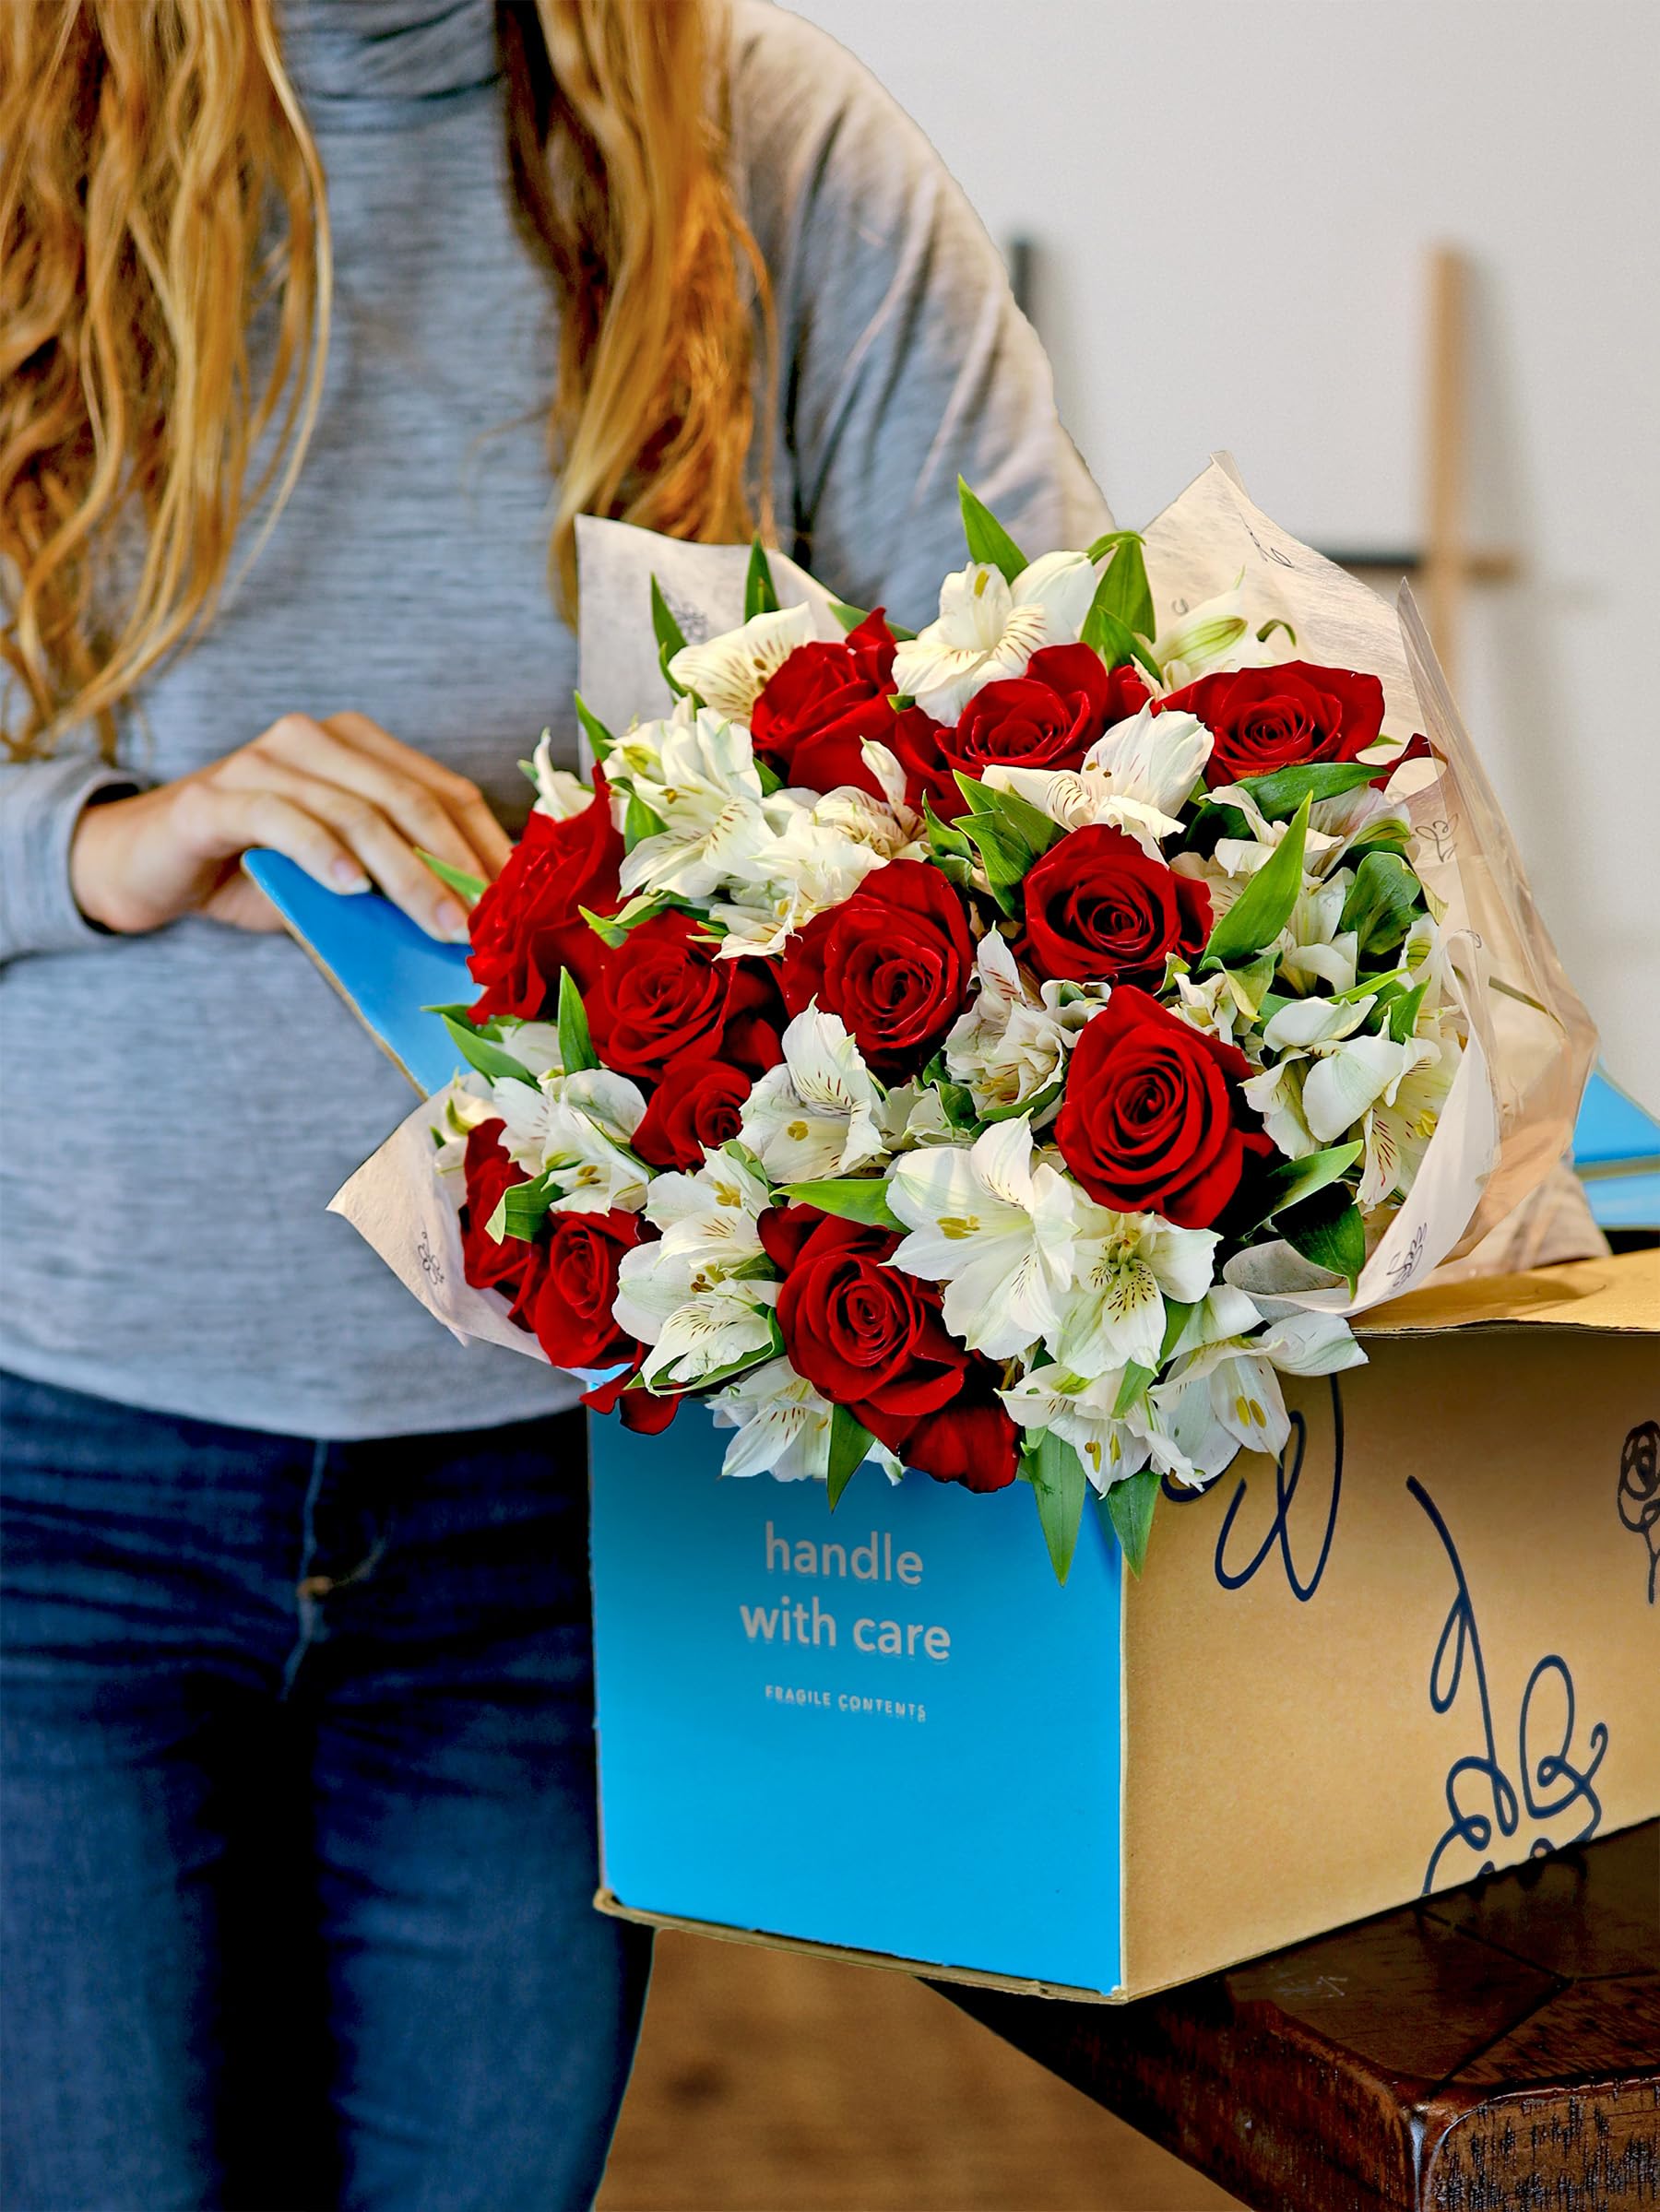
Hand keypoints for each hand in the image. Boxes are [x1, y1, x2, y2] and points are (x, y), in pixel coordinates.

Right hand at [69, 712, 512, 939]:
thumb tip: (475, 923)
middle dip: (455, 867)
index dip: (487, 845)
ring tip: (439, 924)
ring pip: (356, 813)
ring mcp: (263, 761)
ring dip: (406, 875)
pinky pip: (283, 819)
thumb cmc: (258, 870)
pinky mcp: (217, 797)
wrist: (152, 867)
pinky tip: (352, 888)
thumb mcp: (342, 875)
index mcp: (358, 746)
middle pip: (409, 800)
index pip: (443, 791)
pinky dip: (323, 854)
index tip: (519, 903)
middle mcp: (314, 739)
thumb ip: (397, 880)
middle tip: (484, 926)